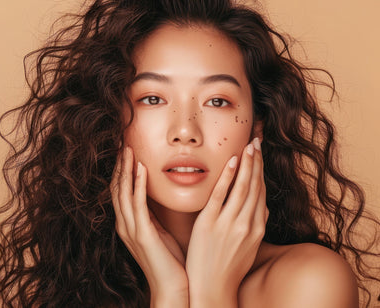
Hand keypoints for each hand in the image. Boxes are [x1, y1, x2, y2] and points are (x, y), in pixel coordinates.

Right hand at [110, 146, 188, 306]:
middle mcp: (125, 225)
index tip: (127, 150)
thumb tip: (160, 196)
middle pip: (117, 188)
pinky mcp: (142, 235)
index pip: (121, 191)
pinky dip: (137, 185)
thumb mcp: (160, 232)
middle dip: (119, 165)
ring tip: (128, 149)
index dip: (122, 170)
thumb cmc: (171, 262)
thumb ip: (155, 215)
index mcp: (129, 224)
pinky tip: (140, 170)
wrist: (173, 289)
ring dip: (125, 170)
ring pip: (123, 193)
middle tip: (122, 142)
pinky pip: (137, 205)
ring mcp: (131, 230)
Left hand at [185, 138, 267, 307]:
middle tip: (256, 140)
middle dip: (257, 161)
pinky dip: (228, 178)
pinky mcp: (210, 225)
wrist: (213, 289)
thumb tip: (263, 209)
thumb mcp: (250, 247)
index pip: (261, 192)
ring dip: (247, 164)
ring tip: (248, 145)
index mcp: (257, 228)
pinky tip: (231, 162)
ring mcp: (229, 224)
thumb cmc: (229, 268)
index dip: (261, 171)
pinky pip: (220, 196)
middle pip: (255, 186)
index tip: (261, 153)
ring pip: (242, 187)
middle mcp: (247, 224)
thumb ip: (256, 226)